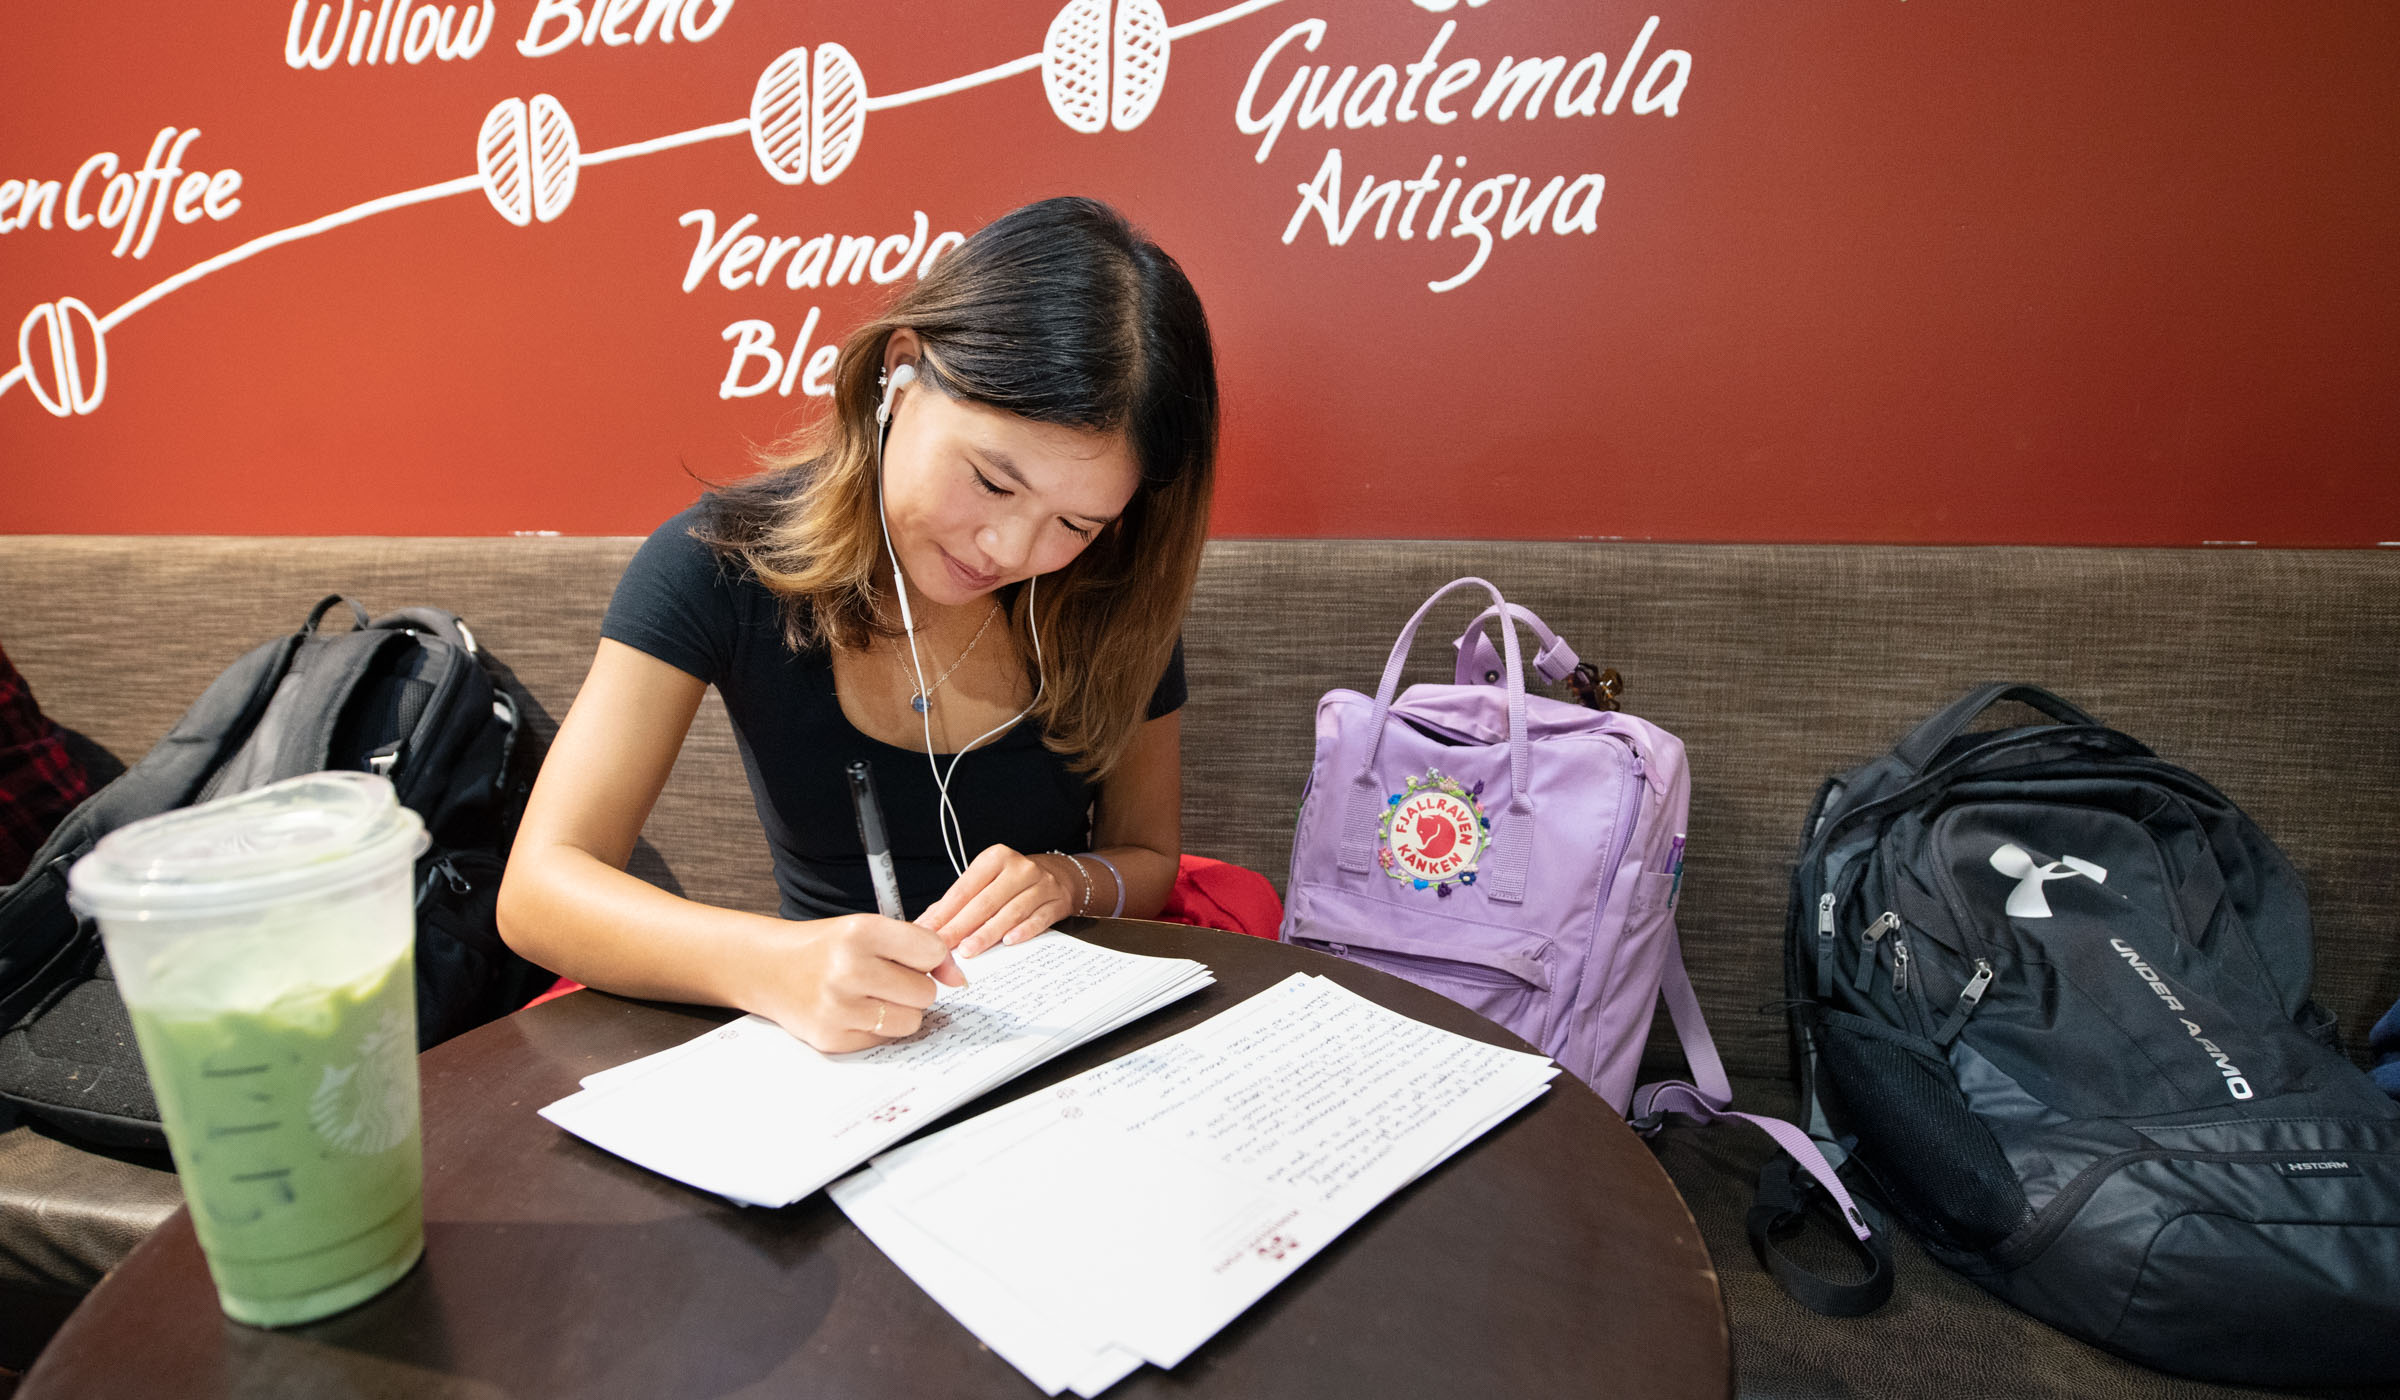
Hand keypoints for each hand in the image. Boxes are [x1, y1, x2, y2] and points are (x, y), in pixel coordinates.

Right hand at [758, 913, 964, 1052]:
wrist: (770, 968)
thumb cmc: (827, 947)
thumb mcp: (868, 930)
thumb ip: (917, 946)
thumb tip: (958, 978)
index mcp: (861, 932)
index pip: (932, 951)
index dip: (931, 958)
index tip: (916, 958)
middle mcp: (849, 969)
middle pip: (925, 992)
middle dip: (914, 987)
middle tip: (888, 978)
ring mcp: (838, 1008)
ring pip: (911, 1021)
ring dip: (900, 1011)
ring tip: (873, 996)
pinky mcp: (832, 1039)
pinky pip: (884, 1041)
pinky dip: (877, 1028)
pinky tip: (854, 1011)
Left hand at [919, 845, 1076, 957]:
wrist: (1058, 875)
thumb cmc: (1012, 881)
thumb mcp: (985, 881)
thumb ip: (957, 901)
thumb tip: (927, 923)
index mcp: (995, 858)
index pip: (965, 888)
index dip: (944, 912)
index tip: (928, 931)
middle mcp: (1019, 868)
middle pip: (985, 902)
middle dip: (961, 927)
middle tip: (943, 946)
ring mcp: (1041, 885)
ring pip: (1011, 912)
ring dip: (988, 933)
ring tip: (969, 950)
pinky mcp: (1056, 902)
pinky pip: (1039, 919)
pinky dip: (1023, 931)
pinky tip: (1008, 942)